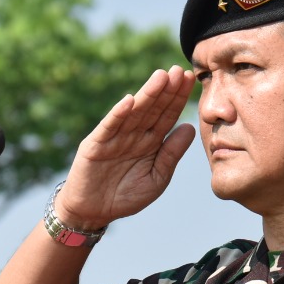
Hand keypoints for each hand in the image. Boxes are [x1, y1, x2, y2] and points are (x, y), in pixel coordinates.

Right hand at [56, 66, 196, 229]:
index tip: (189, 80)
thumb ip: (171, 154)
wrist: (93, 212)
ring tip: (160, 77)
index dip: (178, 98)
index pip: (167, 115)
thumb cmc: (125, 196)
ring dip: (147, 95)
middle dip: (166, 90)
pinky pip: (109, 127)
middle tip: (178, 70)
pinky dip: (118, 114)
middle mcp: (133, 134)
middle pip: (153, 108)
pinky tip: (130, 101)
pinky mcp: (95, 145)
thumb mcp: (156, 178)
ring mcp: (114, 137)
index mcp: (150, 141)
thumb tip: (190, 127)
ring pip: (134, 113)